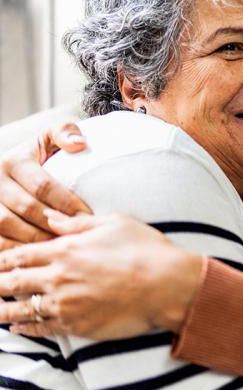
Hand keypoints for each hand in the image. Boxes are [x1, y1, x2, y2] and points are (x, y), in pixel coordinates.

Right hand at [0, 123, 90, 245]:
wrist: (12, 168)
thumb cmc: (40, 156)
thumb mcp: (49, 138)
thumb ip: (64, 133)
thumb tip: (79, 143)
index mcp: (13, 161)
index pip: (42, 185)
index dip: (66, 203)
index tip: (87, 216)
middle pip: (25, 208)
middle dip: (53, 224)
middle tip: (76, 237)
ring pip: (5, 226)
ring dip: (33, 240)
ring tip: (58, 248)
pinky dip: (13, 249)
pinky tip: (36, 256)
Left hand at [0, 213, 202, 338]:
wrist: (167, 285)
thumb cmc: (146, 250)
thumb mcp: (115, 223)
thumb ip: (78, 222)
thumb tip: (51, 218)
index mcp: (66, 250)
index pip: (19, 255)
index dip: (1, 259)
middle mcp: (59, 278)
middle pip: (11, 282)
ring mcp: (66, 304)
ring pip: (21, 310)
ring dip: (3, 310)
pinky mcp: (77, 326)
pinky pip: (42, 328)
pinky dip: (26, 329)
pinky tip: (18, 328)